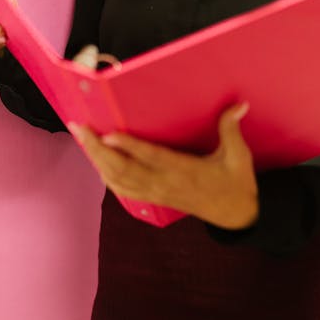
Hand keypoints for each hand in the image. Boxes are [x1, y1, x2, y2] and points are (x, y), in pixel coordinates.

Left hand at [65, 54, 258, 229]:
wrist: (236, 215)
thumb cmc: (236, 182)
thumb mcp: (239, 156)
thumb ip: (231, 129)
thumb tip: (238, 104)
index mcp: (185, 171)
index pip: (152, 158)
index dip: (129, 147)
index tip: (109, 133)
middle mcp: (166, 184)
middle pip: (125, 169)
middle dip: (99, 150)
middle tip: (80, 129)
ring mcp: (157, 193)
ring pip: (119, 180)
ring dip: (97, 160)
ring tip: (82, 140)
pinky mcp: (154, 199)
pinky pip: (124, 190)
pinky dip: (107, 177)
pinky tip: (96, 164)